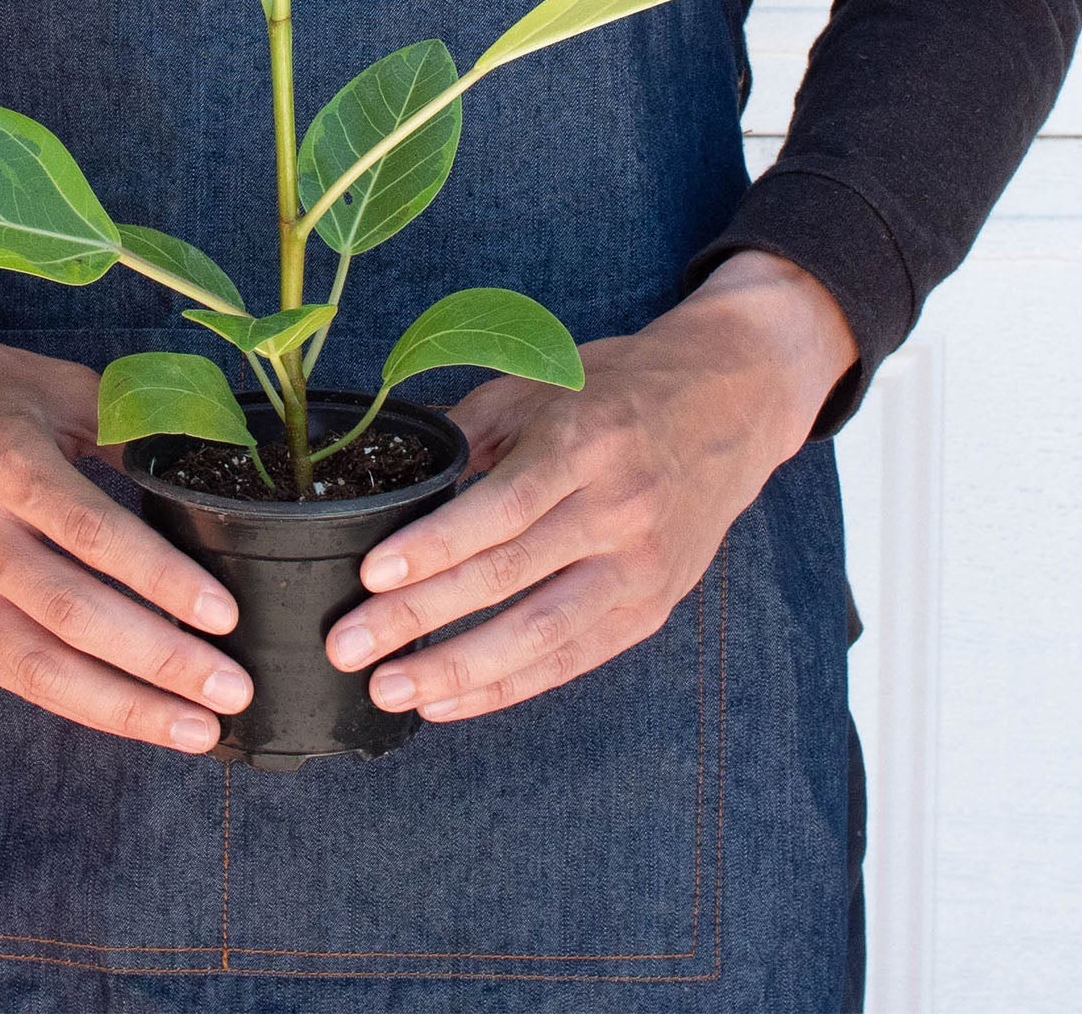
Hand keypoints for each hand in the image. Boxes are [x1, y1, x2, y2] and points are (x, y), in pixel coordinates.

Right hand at [0, 299, 251, 752]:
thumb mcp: (43, 382)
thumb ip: (119, 424)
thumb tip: (200, 466)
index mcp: (1, 461)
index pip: (92, 534)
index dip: (161, 580)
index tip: (222, 613)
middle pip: (74, 614)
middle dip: (161, 660)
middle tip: (233, 686)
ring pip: (42, 667)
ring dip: (126, 707)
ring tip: (198, 728)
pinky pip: (14, 676)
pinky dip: (79, 703)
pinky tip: (134, 717)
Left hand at [324, 252, 856, 721]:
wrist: (733, 402)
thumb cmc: (620, 387)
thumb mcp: (543, 381)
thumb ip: (469, 427)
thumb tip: (391, 471)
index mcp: (587, 442)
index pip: (503, 506)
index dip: (437, 546)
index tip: (372, 575)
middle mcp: (621, 508)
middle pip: (511, 576)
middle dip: (421, 617)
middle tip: (348, 645)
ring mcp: (642, 565)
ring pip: (542, 634)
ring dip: (458, 669)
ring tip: (389, 688)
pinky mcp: (653, 606)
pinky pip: (572, 659)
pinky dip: (507, 686)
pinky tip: (449, 700)